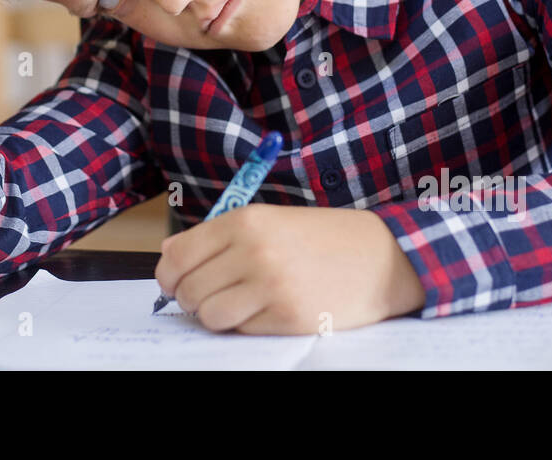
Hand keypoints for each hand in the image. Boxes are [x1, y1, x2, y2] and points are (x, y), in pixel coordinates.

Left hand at [153, 203, 426, 334]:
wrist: (383, 256)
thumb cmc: (323, 237)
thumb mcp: (269, 221)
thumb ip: (218, 237)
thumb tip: (168, 255)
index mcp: (245, 221)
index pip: (179, 257)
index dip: (168, 276)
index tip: (174, 283)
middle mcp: (254, 251)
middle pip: (190, 290)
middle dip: (191, 299)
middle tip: (208, 297)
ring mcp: (271, 286)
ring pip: (210, 315)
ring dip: (215, 316)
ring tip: (235, 306)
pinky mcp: (289, 317)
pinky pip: (242, 330)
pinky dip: (246, 325)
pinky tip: (266, 310)